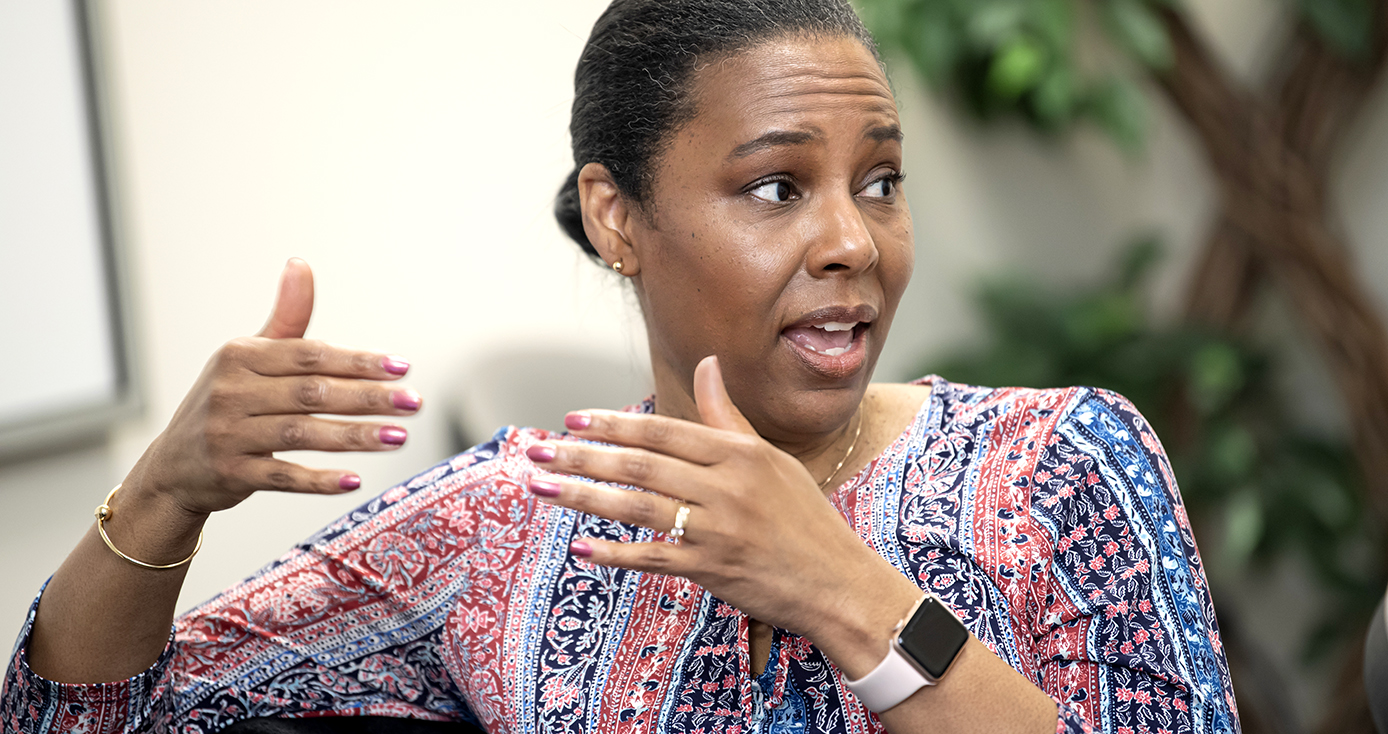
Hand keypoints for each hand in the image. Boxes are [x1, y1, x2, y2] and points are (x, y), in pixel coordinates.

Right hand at [123, 259, 420, 517]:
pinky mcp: (230, 474)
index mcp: (241, 356)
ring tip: (399, 437)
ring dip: (355, 436)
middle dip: (368, 398)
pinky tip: (355, 481)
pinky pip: (282, 476)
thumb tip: (300, 263)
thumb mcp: (247, 357)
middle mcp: (231, 391)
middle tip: (414, 403)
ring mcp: (228, 434)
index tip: (402, 368)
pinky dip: (319, 480)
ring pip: (302, 434)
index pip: (310, 355)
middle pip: (312, 393)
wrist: (174, 466)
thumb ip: (285, 318)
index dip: (358, 361)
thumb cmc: (226, 403)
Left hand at [524, 355, 913, 646]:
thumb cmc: (805, 519)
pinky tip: (581, 547)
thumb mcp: (772, 460)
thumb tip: (707, 365)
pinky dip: (614, 553)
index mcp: (740, 453)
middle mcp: (728, 486)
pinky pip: (653, 557)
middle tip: (538, 450)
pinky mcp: (713, 569)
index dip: (614, 424)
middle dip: (583, 455)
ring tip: (543, 486)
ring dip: (584, 496)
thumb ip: (727, 418)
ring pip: (638, 506)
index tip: (572, 420)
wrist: (840, 583)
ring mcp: (719, 529)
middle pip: (641, 464)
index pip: (664, 430)